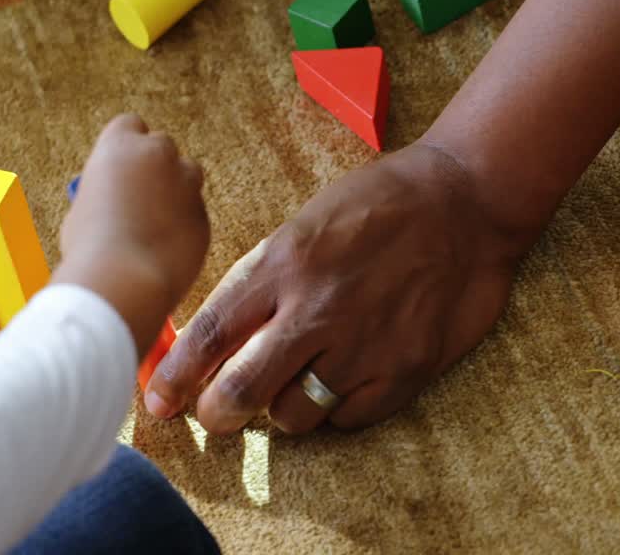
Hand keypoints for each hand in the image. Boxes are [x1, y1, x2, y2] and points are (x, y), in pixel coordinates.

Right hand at [54, 114, 209, 359]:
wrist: (123, 281)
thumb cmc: (90, 248)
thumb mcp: (83, 209)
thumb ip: (106, 192)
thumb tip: (115, 201)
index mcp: (120, 146)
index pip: (129, 125)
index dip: (126, 144)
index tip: (121, 165)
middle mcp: (157, 155)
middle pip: (162, 146)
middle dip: (155, 165)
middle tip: (140, 195)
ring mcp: (186, 184)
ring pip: (187, 176)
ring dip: (175, 192)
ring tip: (152, 226)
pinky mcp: (204, 215)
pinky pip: (194, 213)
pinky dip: (183, 225)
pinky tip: (163, 249)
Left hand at [143, 142, 526, 433]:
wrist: (465, 201)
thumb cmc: (373, 207)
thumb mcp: (301, 228)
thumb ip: (259, 284)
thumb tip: (210, 336)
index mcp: (280, 266)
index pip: (209, 334)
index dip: (174, 377)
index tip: (155, 402)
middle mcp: (315, 311)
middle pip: (241, 390)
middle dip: (216, 415)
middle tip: (214, 416)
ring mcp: (362, 346)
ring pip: (293, 414)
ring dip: (284, 407)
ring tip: (296, 381)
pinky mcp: (404, 371)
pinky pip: (347, 419)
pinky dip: (337, 409)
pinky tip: (344, 378)